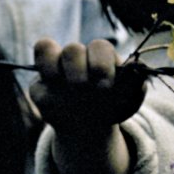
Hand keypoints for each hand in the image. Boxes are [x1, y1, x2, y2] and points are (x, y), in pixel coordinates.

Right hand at [31, 39, 146, 133]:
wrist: (92, 126)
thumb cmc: (114, 105)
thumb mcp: (131, 97)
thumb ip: (138, 83)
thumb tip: (138, 70)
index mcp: (101, 55)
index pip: (99, 46)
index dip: (101, 64)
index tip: (105, 87)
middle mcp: (77, 57)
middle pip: (72, 49)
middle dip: (78, 70)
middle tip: (83, 89)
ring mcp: (55, 68)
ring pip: (46, 49)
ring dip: (54, 71)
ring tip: (67, 92)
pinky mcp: (39, 86)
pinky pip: (36, 86)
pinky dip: (45, 96)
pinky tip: (57, 107)